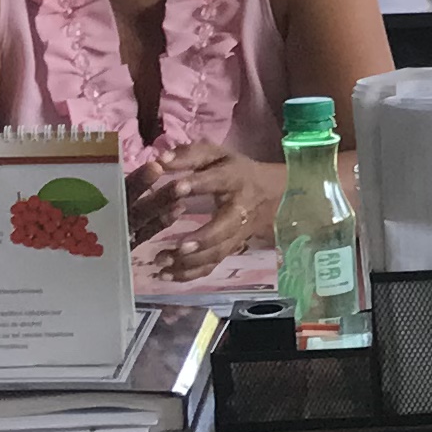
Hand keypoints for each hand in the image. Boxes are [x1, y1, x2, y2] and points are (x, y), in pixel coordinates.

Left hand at [133, 142, 277, 277]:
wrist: (271, 194)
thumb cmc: (234, 171)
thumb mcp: (217, 155)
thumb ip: (189, 155)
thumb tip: (161, 162)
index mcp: (234, 179)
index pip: (217, 181)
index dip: (198, 184)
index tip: (176, 188)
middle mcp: (238, 210)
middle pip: (224, 228)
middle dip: (203, 238)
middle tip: (179, 246)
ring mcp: (236, 233)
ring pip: (217, 252)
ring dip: (191, 261)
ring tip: (162, 261)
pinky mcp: (230, 249)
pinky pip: (213, 265)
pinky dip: (191, 274)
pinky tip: (168, 275)